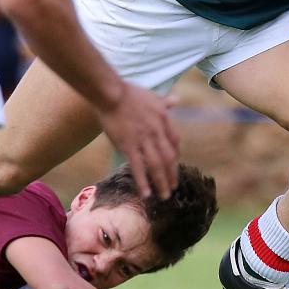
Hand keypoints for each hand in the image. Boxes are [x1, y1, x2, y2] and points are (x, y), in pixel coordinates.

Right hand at [96, 81, 179, 198]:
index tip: (174, 164)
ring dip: (162, 182)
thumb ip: (165, 101)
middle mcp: (157, 132)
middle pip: (169, 157)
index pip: (175, 142)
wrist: (111, 94)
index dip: (176, 155)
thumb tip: (176, 100)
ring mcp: (143, 140)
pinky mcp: (129, 146)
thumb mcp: (153, 95)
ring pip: (157, 165)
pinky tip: (146, 193)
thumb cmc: (130, 92)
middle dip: (172, 174)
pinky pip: (138, 167)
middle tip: (173, 187)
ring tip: (164, 195)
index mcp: (164, 119)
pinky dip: (143, 182)